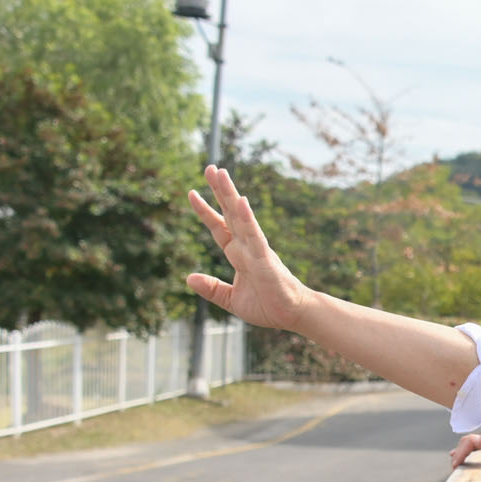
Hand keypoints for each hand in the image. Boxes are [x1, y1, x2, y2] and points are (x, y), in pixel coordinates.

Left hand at [186, 164, 311, 330]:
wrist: (292, 315)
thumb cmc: (267, 306)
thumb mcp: (231, 299)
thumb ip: (212, 288)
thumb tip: (188, 278)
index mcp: (238, 254)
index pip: (219, 227)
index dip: (205, 211)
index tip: (191, 193)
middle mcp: (247, 246)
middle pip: (229, 213)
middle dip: (219, 190)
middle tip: (210, 167)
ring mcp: (256, 250)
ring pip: (240, 217)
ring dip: (229, 194)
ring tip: (221, 173)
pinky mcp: (265, 259)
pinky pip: (254, 235)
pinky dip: (247, 218)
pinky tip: (240, 201)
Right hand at [450, 428, 480, 473]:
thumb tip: (472, 440)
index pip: (470, 439)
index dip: (461, 450)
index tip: (456, 463)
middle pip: (469, 440)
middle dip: (459, 451)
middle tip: (454, 465)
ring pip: (471, 443)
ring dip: (461, 451)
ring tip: (455, 461)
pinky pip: (476, 447)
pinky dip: (467, 452)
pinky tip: (462, 457)